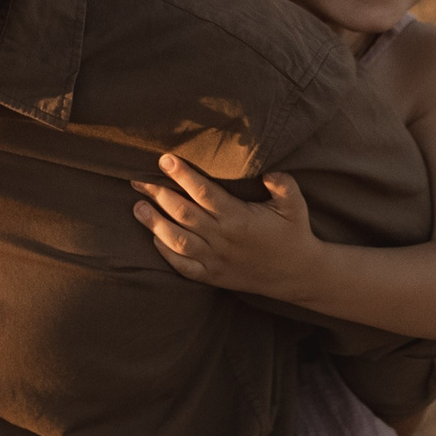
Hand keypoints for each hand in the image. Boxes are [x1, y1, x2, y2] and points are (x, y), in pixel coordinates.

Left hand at [132, 154, 325, 301]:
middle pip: (183, 213)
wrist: (298, 275)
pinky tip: (154, 237)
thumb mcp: (295, 206)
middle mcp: (223, 239)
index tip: (164, 159)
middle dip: (158, 194)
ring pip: (177, 240)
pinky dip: (165, 252)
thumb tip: (268, 171)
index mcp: (239, 219)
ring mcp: (215, 260)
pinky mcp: (213, 276)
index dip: (182, 175)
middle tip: (137, 178)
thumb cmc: (294, 234)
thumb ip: (283, 185)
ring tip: (137, 206)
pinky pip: (183, 266)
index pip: (203, 193)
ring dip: (154, 223)